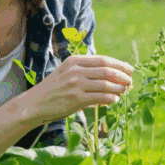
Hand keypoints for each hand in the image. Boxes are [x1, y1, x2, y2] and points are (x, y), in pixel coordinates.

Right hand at [17, 55, 132, 124]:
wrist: (34, 104)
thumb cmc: (53, 89)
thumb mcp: (67, 73)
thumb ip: (85, 71)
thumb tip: (110, 75)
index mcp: (74, 61)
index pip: (103, 60)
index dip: (119, 64)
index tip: (129, 69)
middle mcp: (75, 71)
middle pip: (107, 70)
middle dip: (122, 76)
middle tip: (130, 81)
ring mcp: (75, 85)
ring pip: (106, 84)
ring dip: (119, 88)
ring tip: (124, 91)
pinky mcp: (76, 99)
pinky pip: (100, 97)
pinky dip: (111, 98)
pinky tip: (115, 100)